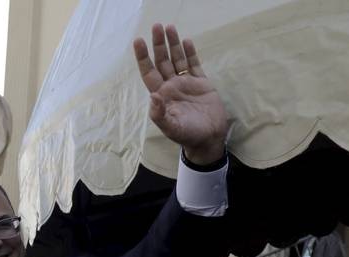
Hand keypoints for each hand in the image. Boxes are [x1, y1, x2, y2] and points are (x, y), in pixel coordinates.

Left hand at [133, 23, 226, 165]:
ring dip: (173, 44)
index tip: (138, 40)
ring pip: (177, 59)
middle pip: (162, 61)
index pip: (149, 72)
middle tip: (156, 26)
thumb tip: (153, 96)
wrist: (209, 138)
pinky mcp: (202, 83)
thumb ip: (159, 114)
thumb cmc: (187, 135)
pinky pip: (194, 64)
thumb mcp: (171, 127)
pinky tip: (186, 41)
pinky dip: (190, 53)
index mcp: (161, 95)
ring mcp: (186, 83)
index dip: (143, 57)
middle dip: (158, 44)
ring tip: (169, 27)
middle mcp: (172, 86)